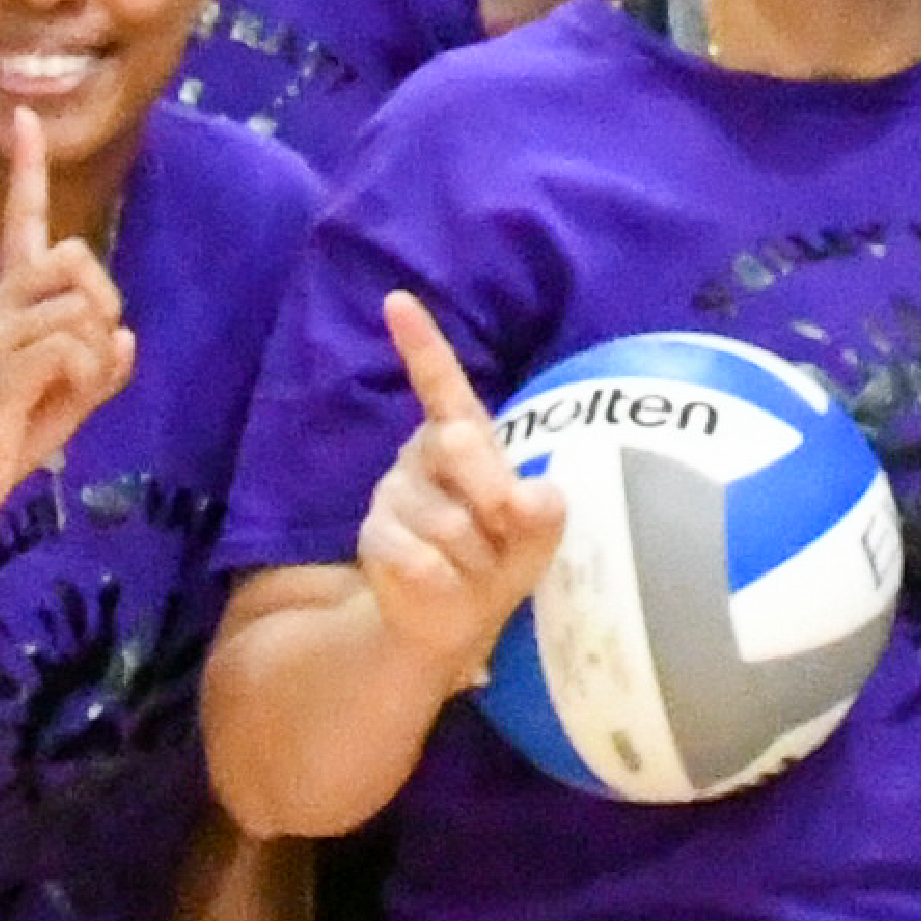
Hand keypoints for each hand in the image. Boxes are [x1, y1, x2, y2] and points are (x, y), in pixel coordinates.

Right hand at [0, 116, 133, 535]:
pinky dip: (89, 380)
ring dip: (96, 356)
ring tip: (62, 391)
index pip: (23, 222)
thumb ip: (101, 360)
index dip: (28, 169)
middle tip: (85, 357)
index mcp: (6, 301)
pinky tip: (58, 404)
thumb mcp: (72, 393)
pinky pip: (79, 347)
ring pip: (86, 308)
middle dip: (103, 303)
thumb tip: (123, 336)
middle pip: (79, 257)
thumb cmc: (11, 435)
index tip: (28, 116)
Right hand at [353, 294, 561, 684]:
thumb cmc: (501, 559)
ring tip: (471, 568)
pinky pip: (426, 562)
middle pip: (467, 449)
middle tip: (503, 531)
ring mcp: (393, 494)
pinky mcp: (376, 538)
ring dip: (478, 560)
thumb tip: (523, 497)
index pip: (441, 383)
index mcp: (464, 436)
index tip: (397, 300)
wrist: (448, 620)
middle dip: (498, 499)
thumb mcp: (539, 534)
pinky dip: (450, 586)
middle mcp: (424, 453)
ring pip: (453, 523)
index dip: (422, 344)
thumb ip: (544, 511)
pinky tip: (443, 586)